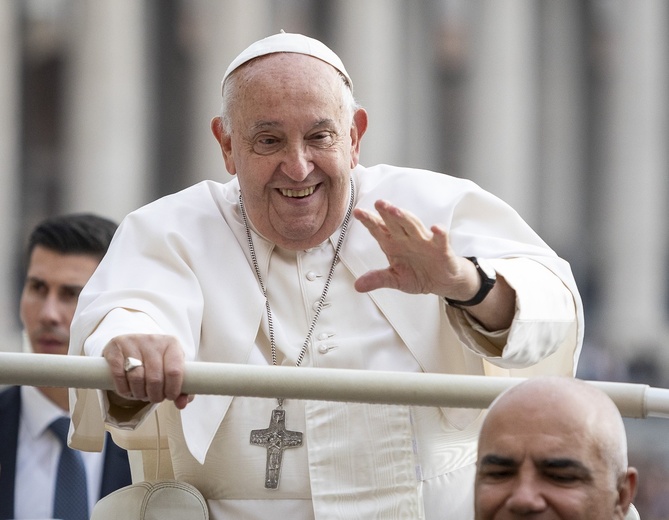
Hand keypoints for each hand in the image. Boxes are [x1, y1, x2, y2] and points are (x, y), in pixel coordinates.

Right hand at [103, 334, 190, 409]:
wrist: (134, 344)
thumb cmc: (158, 359)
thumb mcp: (172, 368)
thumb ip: (183, 388)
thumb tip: (181, 404)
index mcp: (172, 344)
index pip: (174, 371)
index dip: (172, 389)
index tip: (169, 397)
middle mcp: (153, 340)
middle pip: (155, 378)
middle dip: (155, 395)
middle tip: (154, 398)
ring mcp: (133, 342)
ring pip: (136, 378)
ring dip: (139, 393)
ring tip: (141, 394)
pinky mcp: (116, 346)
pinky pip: (119, 375)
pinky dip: (123, 389)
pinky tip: (128, 390)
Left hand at [353, 200, 476, 297]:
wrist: (441, 280)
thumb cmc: (417, 274)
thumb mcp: (395, 279)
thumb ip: (378, 279)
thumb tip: (357, 286)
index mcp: (393, 243)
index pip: (379, 229)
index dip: (369, 221)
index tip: (358, 212)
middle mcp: (407, 238)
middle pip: (396, 223)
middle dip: (387, 213)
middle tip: (379, 203)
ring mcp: (424, 242)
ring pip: (414, 226)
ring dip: (405, 218)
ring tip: (396, 210)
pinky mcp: (441, 249)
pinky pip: (440, 239)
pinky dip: (440, 233)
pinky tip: (436, 228)